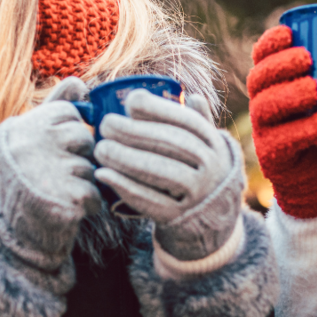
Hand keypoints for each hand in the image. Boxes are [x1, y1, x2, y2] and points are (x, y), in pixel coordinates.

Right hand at [0, 87, 101, 272]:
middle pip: (83, 137)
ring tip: (57, 192)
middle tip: (56, 174)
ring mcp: (44, 172)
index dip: (70, 132)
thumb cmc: (23, 181)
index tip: (53, 150)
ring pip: (90, 166)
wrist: (5, 237)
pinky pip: (95, 193)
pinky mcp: (63, 199)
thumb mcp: (29, 139)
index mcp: (18, 128)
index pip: (68, 111)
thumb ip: (54, 108)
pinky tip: (67, 209)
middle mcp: (27, 145)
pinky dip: (88, 204)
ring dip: (82, 182)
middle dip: (79, 156)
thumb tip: (79, 82)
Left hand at [93, 90, 243, 260]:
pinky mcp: (179, 218)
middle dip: (135, 132)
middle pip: (172, 145)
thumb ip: (199, 122)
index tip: (130, 101)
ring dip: (126, 158)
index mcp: (215, 144)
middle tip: (105, 125)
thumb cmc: (201, 173)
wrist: (214, 221)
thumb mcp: (208, 148)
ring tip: (100, 149)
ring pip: (161, 172)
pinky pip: (150, 201)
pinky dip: (124, 187)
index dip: (159, 109)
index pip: (187, 122)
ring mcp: (198, 195)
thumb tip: (191, 95)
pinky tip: (103, 175)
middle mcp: (212, 168)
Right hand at [248, 25, 316, 218]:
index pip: (262, 57)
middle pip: (258, 79)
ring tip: (315, 90)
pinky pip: (281, 141)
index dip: (270, 43)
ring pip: (265, 107)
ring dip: (289, 95)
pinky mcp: (274, 158)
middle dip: (279, 65)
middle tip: (307, 59)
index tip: (290, 33)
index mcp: (277, 83)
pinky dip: (303, 130)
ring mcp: (266, 132)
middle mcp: (265, 104)